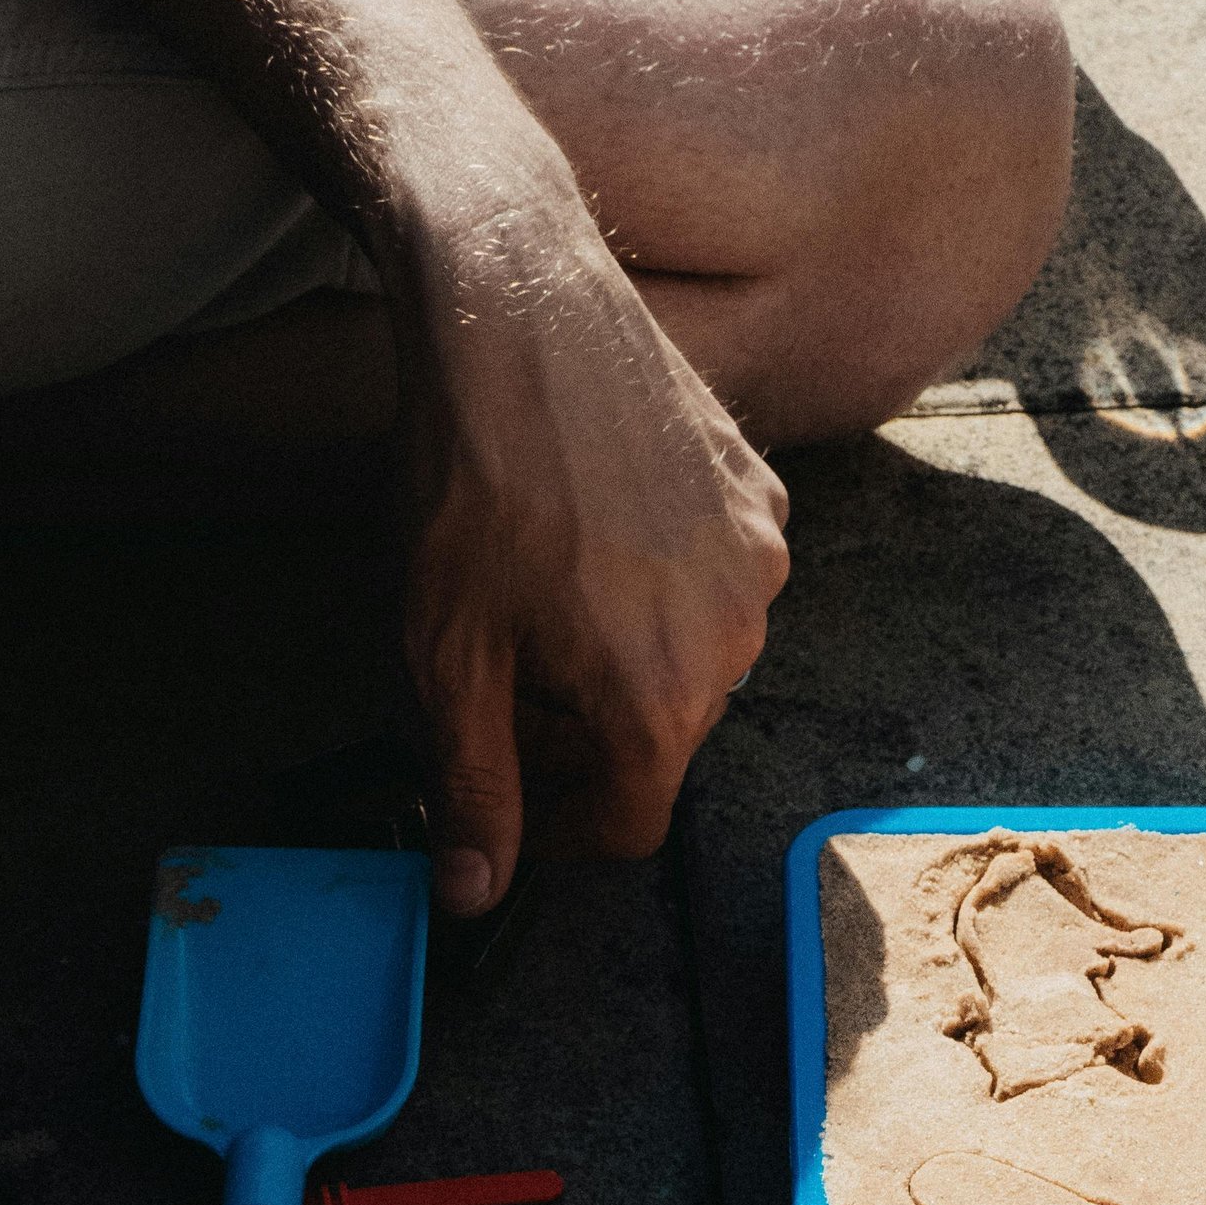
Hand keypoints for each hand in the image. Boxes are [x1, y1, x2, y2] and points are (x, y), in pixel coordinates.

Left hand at [394, 186, 789, 915]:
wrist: (515, 306)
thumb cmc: (469, 479)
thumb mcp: (444, 655)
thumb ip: (472, 788)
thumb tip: (474, 898)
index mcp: (658, 701)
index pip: (628, 825)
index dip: (557, 832)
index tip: (508, 805)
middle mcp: (734, 643)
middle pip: (660, 742)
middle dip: (584, 739)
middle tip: (503, 689)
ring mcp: (758, 565)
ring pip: (691, 663)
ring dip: (623, 660)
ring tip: (544, 600)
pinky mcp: (761, 498)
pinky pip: (716, 583)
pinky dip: (660, 587)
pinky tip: (594, 534)